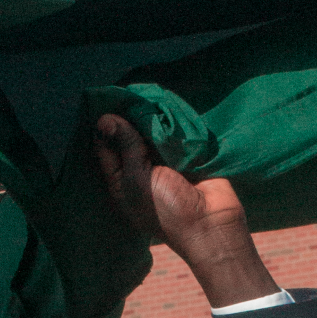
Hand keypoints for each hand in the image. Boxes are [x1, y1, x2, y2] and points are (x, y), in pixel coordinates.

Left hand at [93, 113, 279, 308]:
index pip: (107, 147)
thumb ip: (124, 147)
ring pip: (153, 131)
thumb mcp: (136, 178)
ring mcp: (165, 161)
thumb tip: (105, 119)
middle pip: (130, 135)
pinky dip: (173, 120)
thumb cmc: (166, 210)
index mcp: (121, 179)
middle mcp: (141, 168)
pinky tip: (168, 103)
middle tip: (131, 94)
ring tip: (149, 94)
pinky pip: (176, 131)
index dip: (106, 125)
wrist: (211, 224)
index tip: (107, 100)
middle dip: (130, 117)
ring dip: (152, 116)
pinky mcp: (187, 154)